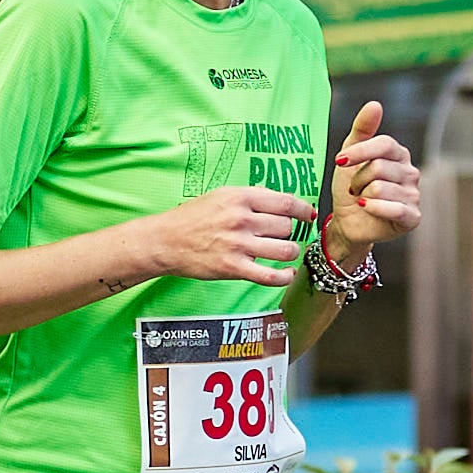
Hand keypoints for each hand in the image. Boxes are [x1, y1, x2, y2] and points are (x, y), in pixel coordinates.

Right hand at [140, 186, 314, 286]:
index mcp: (240, 198)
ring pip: (286, 249)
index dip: (303, 210)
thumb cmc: (190, 219)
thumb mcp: (219, 196)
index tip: (308, 215)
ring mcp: (238, 245)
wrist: (164, 241)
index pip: (286, 202)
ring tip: (283, 252)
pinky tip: (286, 273)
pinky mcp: (233, 268)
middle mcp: (241, 219)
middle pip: (287, 226)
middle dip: (289, 232)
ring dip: (290, 252)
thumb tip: (277, 200)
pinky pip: (271, 276)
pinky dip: (285, 276)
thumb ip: (250, 197)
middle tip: (282, 236)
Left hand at [327, 98, 422, 253]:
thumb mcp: (350, 156)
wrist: (346, 221)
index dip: (358, 152)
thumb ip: (362, 129)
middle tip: (355, 188)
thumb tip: (375, 104)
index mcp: (398, 154)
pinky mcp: (412, 217)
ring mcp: (414, 194)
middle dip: (357, 180)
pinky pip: (394, 208)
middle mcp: (411, 172)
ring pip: (381, 188)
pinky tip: (367, 208)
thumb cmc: (350, 187)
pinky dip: (374, 208)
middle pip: (379, 167)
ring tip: (362, 199)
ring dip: (362, 195)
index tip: (339, 161)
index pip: (383, 144)